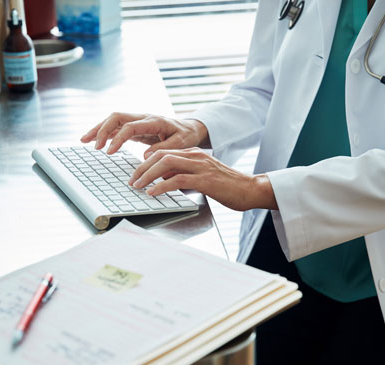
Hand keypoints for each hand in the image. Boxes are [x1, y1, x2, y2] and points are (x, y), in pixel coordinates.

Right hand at [80, 113, 209, 156]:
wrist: (190, 128)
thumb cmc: (186, 136)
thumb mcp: (180, 143)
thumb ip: (164, 148)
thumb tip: (145, 155)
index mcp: (153, 121)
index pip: (130, 126)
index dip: (118, 138)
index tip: (109, 151)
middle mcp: (143, 117)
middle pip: (117, 117)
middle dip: (102, 130)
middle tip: (94, 146)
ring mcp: (137, 121)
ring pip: (113, 120)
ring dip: (98, 129)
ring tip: (84, 140)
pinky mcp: (135, 127)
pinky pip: (116, 127)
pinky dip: (104, 133)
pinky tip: (94, 141)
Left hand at [129, 148, 277, 211]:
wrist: (251, 189)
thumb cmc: (230, 187)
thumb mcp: (204, 177)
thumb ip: (186, 176)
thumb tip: (167, 182)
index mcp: (195, 154)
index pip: (164, 152)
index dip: (147, 162)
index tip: (136, 173)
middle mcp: (196, 156)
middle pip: (161, 155)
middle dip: (142, 167)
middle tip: (132, 180)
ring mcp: (200, 167)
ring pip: (166, 163)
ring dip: (148, 175)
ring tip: (138, 186)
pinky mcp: (205, 180)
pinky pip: (177, 179)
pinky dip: (161, 186)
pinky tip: (153, 192)